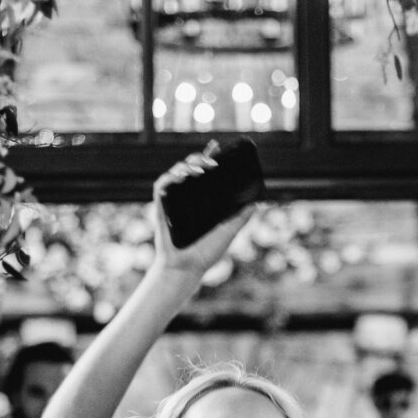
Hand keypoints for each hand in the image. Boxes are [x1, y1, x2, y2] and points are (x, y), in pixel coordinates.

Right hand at [151, 149, 254, 277]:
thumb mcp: (228, 233)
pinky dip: (170, 177)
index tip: (219, 148)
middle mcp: (187, 197)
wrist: (186, 269)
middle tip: (213, 163)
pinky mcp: (161, 206)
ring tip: (200, 168)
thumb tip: (256, 202)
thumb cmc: (204, 254)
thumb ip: (240, 218)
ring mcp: (173, 200)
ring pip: (177, 171)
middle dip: (201, 158)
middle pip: (191, 167)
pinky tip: (183, 176)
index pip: (205, 173)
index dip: (210, 157)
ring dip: (188, 165)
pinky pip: (162, 185)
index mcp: (202, 200)